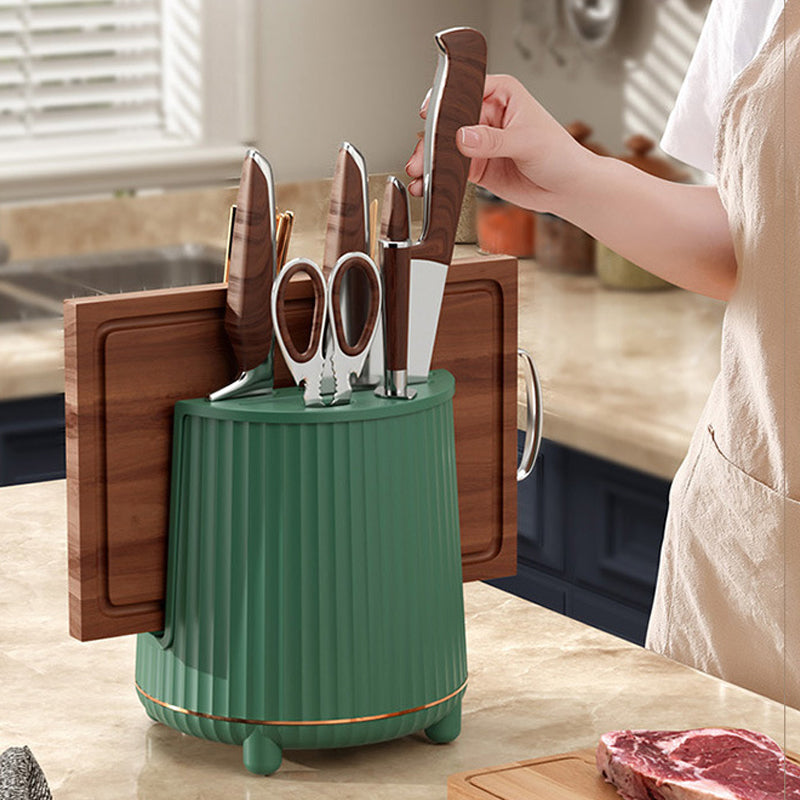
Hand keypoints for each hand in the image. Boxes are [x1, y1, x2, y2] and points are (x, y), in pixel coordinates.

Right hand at [405, 74, 593, 213]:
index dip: (445, 100)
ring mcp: (480, 142)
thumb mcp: (527, 141)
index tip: (428, 113)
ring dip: (431, 162)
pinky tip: (428, 185)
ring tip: (419, 175)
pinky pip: (452, 170)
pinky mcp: (477, 167)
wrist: (567, 188)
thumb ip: (493, 140)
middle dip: (432, 140)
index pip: (467, 89)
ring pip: (447, 148)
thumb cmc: (559, 155)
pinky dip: (439, 179)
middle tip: (422, 156)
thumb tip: (464, 137)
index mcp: (502, 94)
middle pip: (450, 122)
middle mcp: (487, 115)